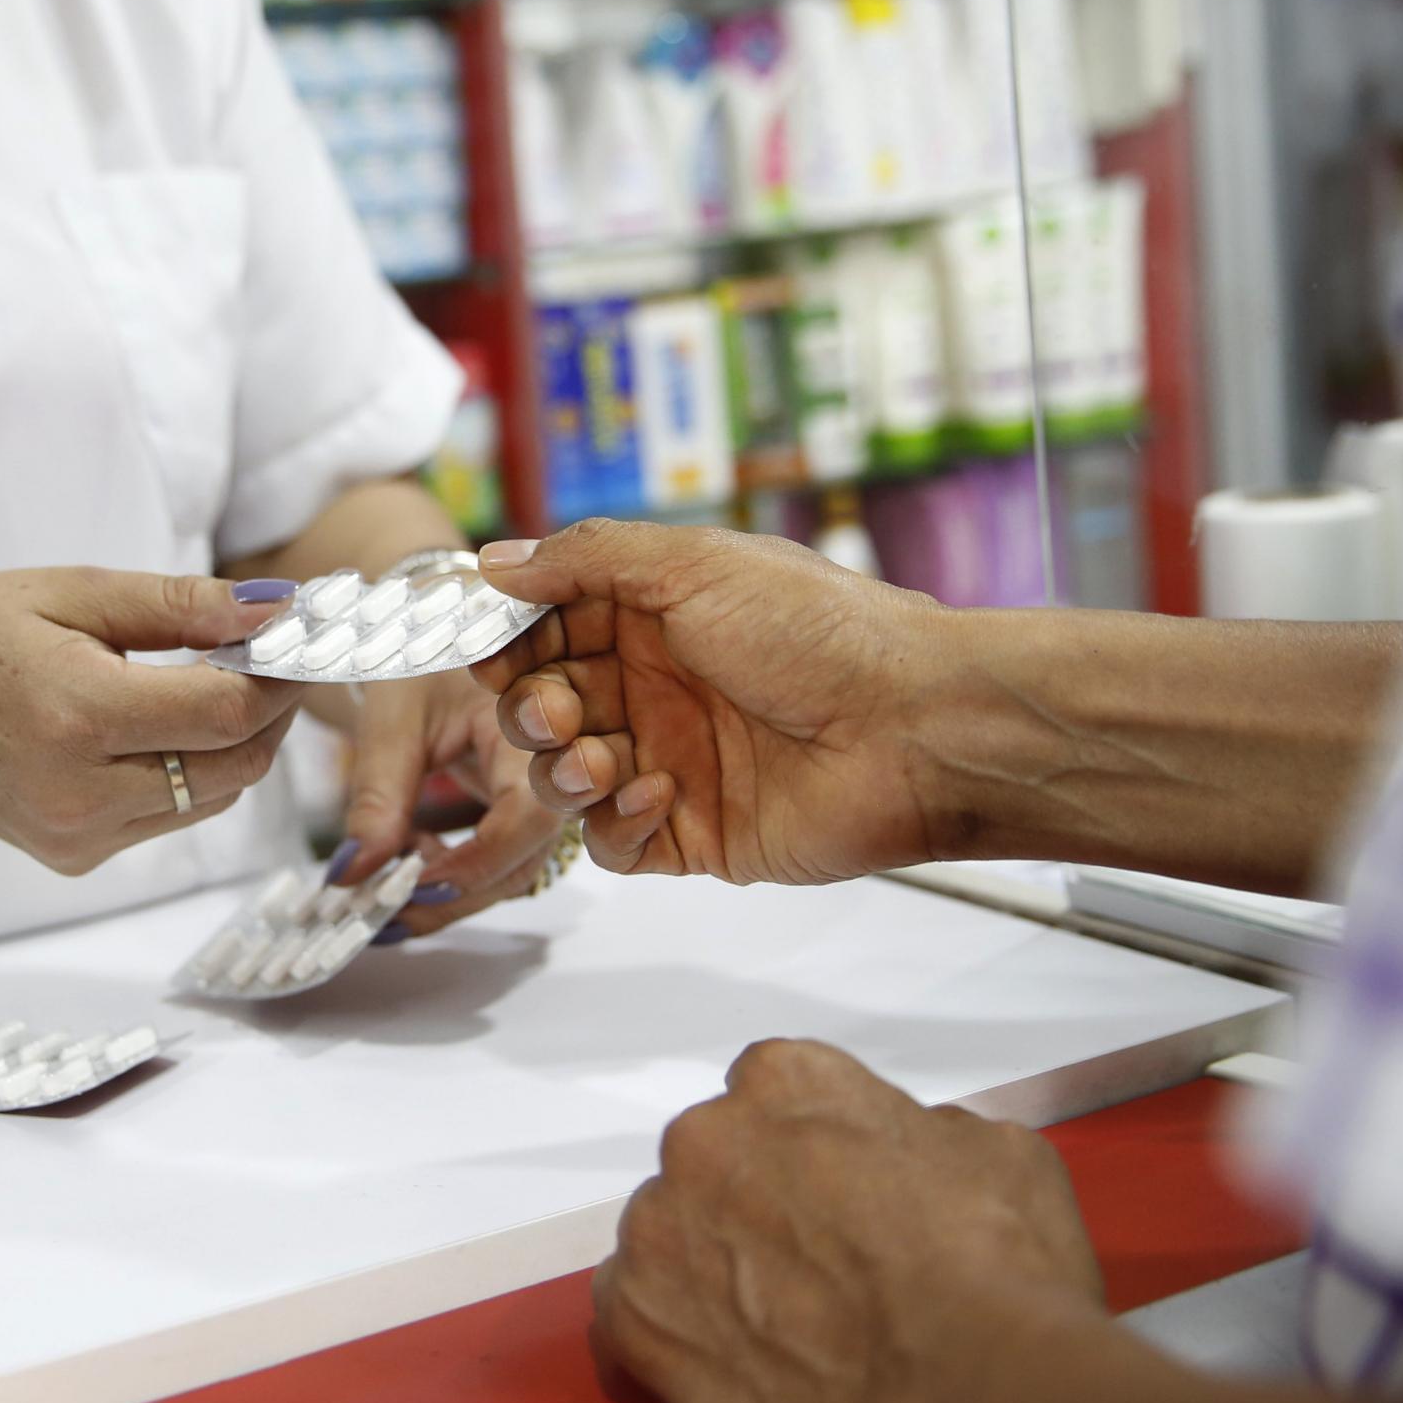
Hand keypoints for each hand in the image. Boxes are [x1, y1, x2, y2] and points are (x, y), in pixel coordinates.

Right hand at [0, 569, 297, 875]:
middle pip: (236, 766)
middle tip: (269, 658)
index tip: (294, 636)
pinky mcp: (76, 857)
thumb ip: (178, 605)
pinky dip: (190, 773)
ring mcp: (78, 837)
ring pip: (213, 798)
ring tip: (215, 685)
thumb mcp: (70, 592)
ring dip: (234, 745)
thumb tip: (274, 611)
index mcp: (78, 717)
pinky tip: (160, 728)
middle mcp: (81, 794)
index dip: (279, 676)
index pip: (228, 713)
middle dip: (270, 712)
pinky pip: (171, 817)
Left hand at [334, 669, 567, 937]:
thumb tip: (352, 876)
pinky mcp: (522, 818)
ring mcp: (543, 801)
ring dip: (445, 894)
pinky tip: (404, 862)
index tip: (410, 884)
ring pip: (509, 874)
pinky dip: (446, 878)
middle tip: (381, 908)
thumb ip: (378, 797)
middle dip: (452, 895)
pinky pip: (496, 866)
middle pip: (523, 860)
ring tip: (381, 885)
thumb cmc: (422, 663)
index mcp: (534, 730)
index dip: (475, 861)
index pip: (528, 816)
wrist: (439, 642)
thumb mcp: (393, 720)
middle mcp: (553, 773)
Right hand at [472, 521, 953, 884]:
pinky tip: (659, 792)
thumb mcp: (694, 564)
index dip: (510, 643)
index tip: (486, 651)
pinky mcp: (692, 834)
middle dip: (531, 710)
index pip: (549, 629)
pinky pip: (614, 843)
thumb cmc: (820, 632)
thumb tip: (495, 561)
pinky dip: (616, 821)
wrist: (915, 727)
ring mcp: (672, 762)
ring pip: (566, 777)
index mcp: (655, 617)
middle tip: (557, 710)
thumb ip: (587, 560)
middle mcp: (658, 688)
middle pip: (545, 706)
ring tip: (599, 756)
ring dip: (562, 768)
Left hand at [595, 1040, 1101, 1402]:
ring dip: (711, 1269)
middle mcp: (706, 1140)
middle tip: (815, 1272)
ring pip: (671, 1236)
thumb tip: (906, 1152)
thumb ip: (923, 1134)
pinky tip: (740, 1365)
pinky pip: (635, 1312)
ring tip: (785, 1332)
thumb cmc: (997, 1279)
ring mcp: (659, 1230)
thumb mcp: (999, 1153)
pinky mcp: (635, 1321)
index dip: (812, 1154)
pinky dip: (676, 1335)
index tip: (839, 1198)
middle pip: (713, 1163)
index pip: (774, 1095)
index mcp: (786, 1083)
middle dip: (754, 1206)